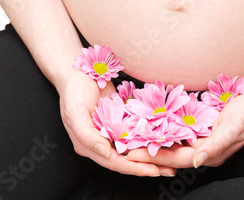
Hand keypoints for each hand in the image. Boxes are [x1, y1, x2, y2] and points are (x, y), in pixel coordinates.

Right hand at [57, 71, 175, 176]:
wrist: (78, 72)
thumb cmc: (72, 92)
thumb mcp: (74, 113)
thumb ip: (87, 136)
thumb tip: (105, 153)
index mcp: (89, 146)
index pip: (115, 162)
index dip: (135, 168)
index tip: (153, 171)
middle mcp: (102, 142)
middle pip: (128, 159)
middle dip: (148, 166)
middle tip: (169, 170)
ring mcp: (113, 131)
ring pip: (135, 147)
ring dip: (152, 153)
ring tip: (171, 159)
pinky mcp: (121, 120)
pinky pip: (137, 132)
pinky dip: (150, 136)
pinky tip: (164, 138)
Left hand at [125, 90, 243, 168]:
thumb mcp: (234, 128)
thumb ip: (216, 145)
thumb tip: (198, 161)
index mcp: (210, 154)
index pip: (176, 158)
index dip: (154, 157)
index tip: (132, 153)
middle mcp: (203, 151)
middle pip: (170, 154)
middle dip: (147, 152)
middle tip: (123, 147)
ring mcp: (202, 141)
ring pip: (173, 145)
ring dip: (153, 143)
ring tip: (131, 139)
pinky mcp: (202, 131)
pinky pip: (179, 134)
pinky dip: (163, 132)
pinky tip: (151, 127)